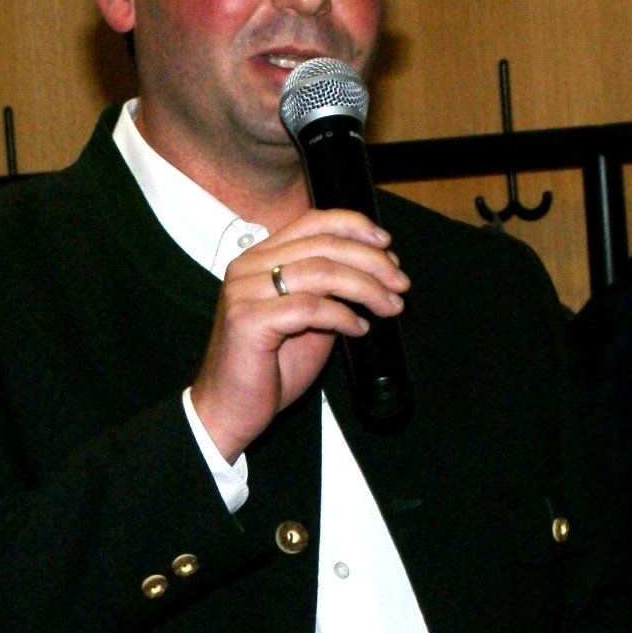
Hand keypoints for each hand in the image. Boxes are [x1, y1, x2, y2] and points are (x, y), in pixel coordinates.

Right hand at [188, 208, 408, 462]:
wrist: (230, 411)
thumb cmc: (268, 370)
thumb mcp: (307, 321)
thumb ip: (329, 291)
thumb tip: (375, 271)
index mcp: (259, 259)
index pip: (311, 222)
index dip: (354, 226)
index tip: (386, 244)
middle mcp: (247, 267)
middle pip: (322, 244)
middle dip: (372, 261)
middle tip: (401, 282)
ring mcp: (244, 292)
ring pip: (321, 272)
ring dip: (365, 287)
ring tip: (390, 306)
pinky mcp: (247, 320)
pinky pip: (310, 308)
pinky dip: (343, 316)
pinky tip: (359, 329)